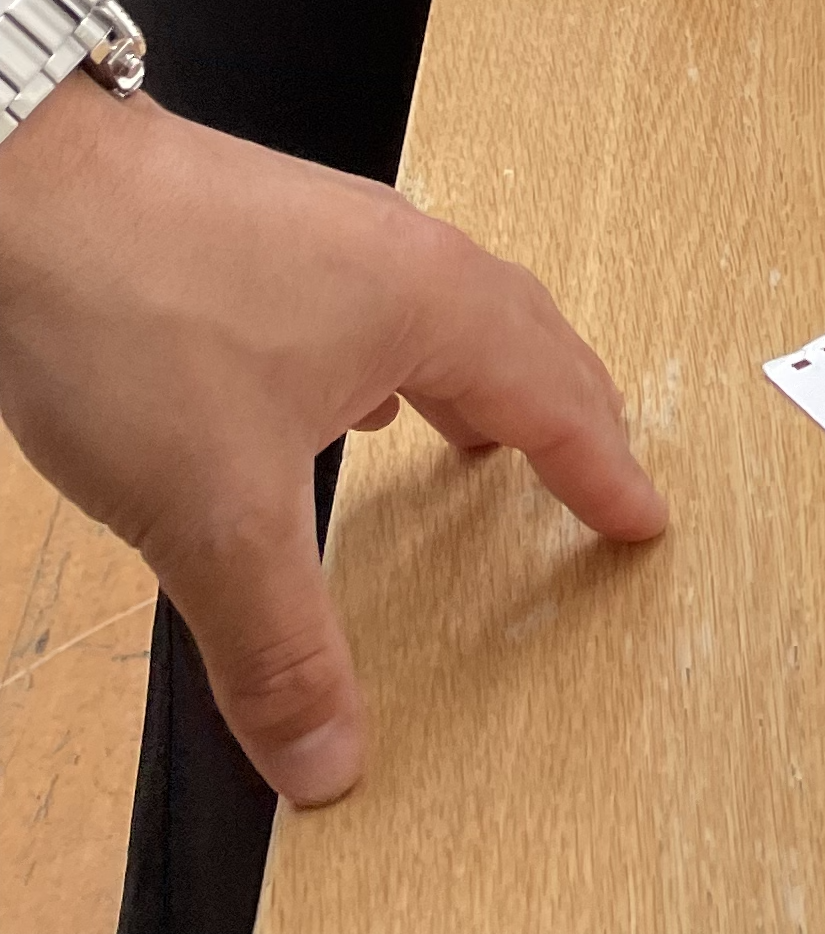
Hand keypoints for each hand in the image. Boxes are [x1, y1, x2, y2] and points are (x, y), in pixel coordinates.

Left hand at [0, 79, 664, 806]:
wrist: (26, 191)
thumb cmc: (130, 304)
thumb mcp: (213, 513)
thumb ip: (279, 642)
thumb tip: (330, 753)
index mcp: (429, 304)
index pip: (554, 398)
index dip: (603, 470)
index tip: (643, 517)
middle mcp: (400, 253)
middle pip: (527, 335)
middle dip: (571, 413)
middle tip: (599, 474)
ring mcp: (334, 234)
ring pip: (451, 309)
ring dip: (488, 378)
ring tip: (487, 440)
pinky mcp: (271, 234)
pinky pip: (381, 300)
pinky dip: (405, 359)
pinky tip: (347, 399)